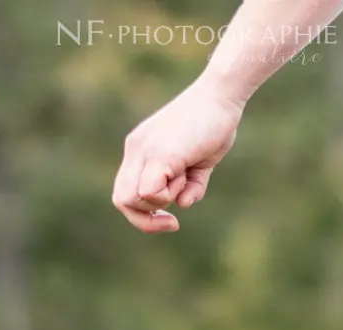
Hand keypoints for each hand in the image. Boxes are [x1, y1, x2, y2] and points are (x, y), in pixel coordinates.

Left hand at [112, 81, 244, 232]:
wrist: (221, 94)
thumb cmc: (214, 124)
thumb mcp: (199, 162)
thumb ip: (188, 185)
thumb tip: (182, 204)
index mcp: (140, 149)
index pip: (125, 192)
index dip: (142, 214)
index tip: (169, 217)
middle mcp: (137, 149)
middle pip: (122, 200)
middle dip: (145, 220)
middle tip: (172, 221)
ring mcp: (145, 150)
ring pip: (134, 199)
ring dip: (162, 202)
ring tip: (185, 178)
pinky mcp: (160, 154)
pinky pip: (151, 192)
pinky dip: (169, 196)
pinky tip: (187, 176)